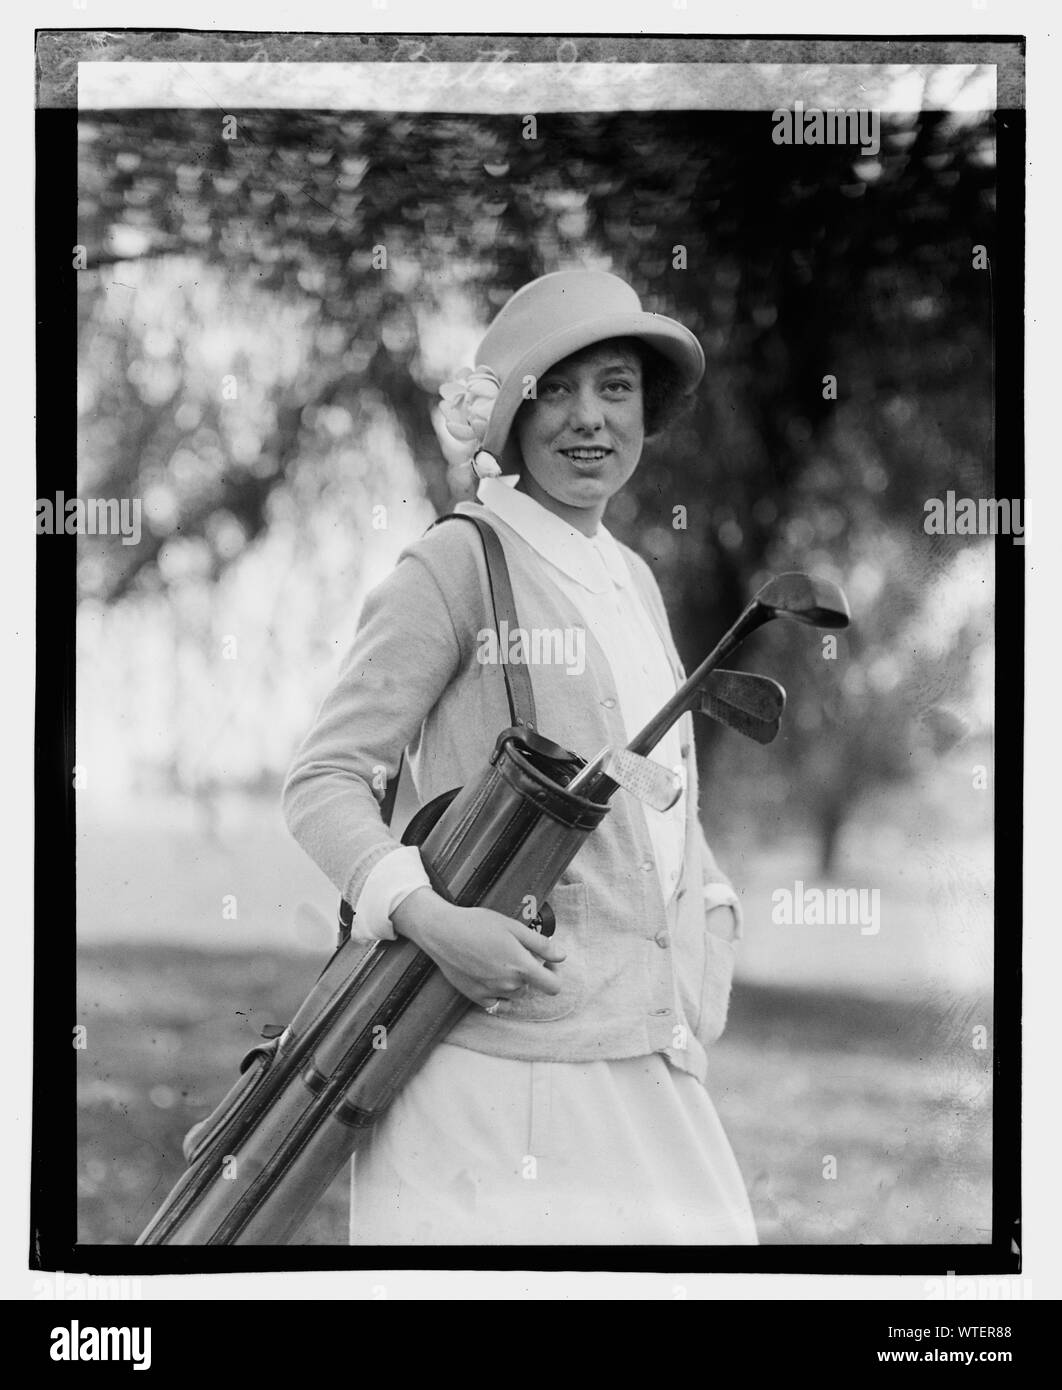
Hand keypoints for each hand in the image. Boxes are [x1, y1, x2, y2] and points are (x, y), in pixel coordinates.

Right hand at [391, 888, 565, 1009]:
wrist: (442, 932)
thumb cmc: (478, 924)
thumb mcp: (513, 927)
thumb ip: (540, 944)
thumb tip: (562, 956)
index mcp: (521, 966)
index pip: (552, 987)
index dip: (554, 975)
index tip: (547, 964)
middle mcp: (508, 984)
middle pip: (532, 987)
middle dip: (530, 973)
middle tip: (518, 953)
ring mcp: (491, 992)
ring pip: (514, 995)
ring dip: (515, 983)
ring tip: (501, 961)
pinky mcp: (475, 996)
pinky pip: (497, 1004)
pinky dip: (500, 995)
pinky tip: (493, 977)